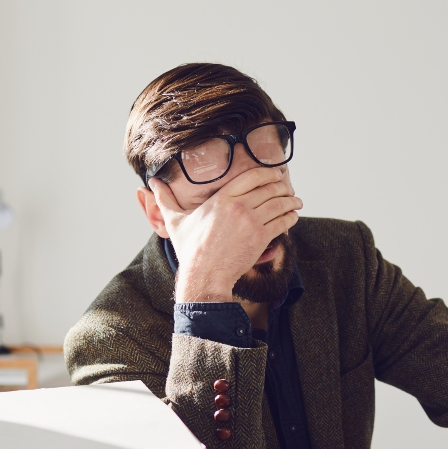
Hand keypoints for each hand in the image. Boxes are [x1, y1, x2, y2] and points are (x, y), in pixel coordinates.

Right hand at [148, 167, 301, 301]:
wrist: (204, 275)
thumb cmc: (190, 249)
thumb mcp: (175, 221)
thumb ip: (165, 199)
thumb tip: (150, 183)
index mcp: (221, 198)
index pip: (251, 176)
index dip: (268, 173)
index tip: (276, 175)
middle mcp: (238, 206)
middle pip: (269, 188)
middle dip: (283, 187)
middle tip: (289, 189)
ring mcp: (251, 221)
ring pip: (279, 203)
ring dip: (291, 201)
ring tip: (297, 201)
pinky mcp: (261, 237)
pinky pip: (283, 221)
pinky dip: (291, 217)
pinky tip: (294, 216)